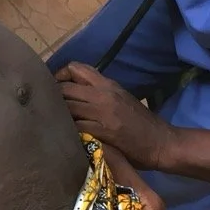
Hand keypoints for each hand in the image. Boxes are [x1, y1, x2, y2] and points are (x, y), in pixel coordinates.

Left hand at [55, 63, 176, 170]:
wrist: (162, 142)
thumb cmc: (141, 123)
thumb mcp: (121, 98)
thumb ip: (100, 93)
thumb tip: (74, 93)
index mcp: (108, 84)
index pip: (75, 67)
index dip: (60, 76)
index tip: (55, 89)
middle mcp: (103, 94)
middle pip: (65, 87)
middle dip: (53, 98)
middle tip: (48, 109)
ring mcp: (103, 112)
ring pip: (67, 106)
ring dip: (57, 115)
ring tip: (54, 124)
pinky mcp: (103, 131)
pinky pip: (76, 126)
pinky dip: (68, 131)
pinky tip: (65, 137)